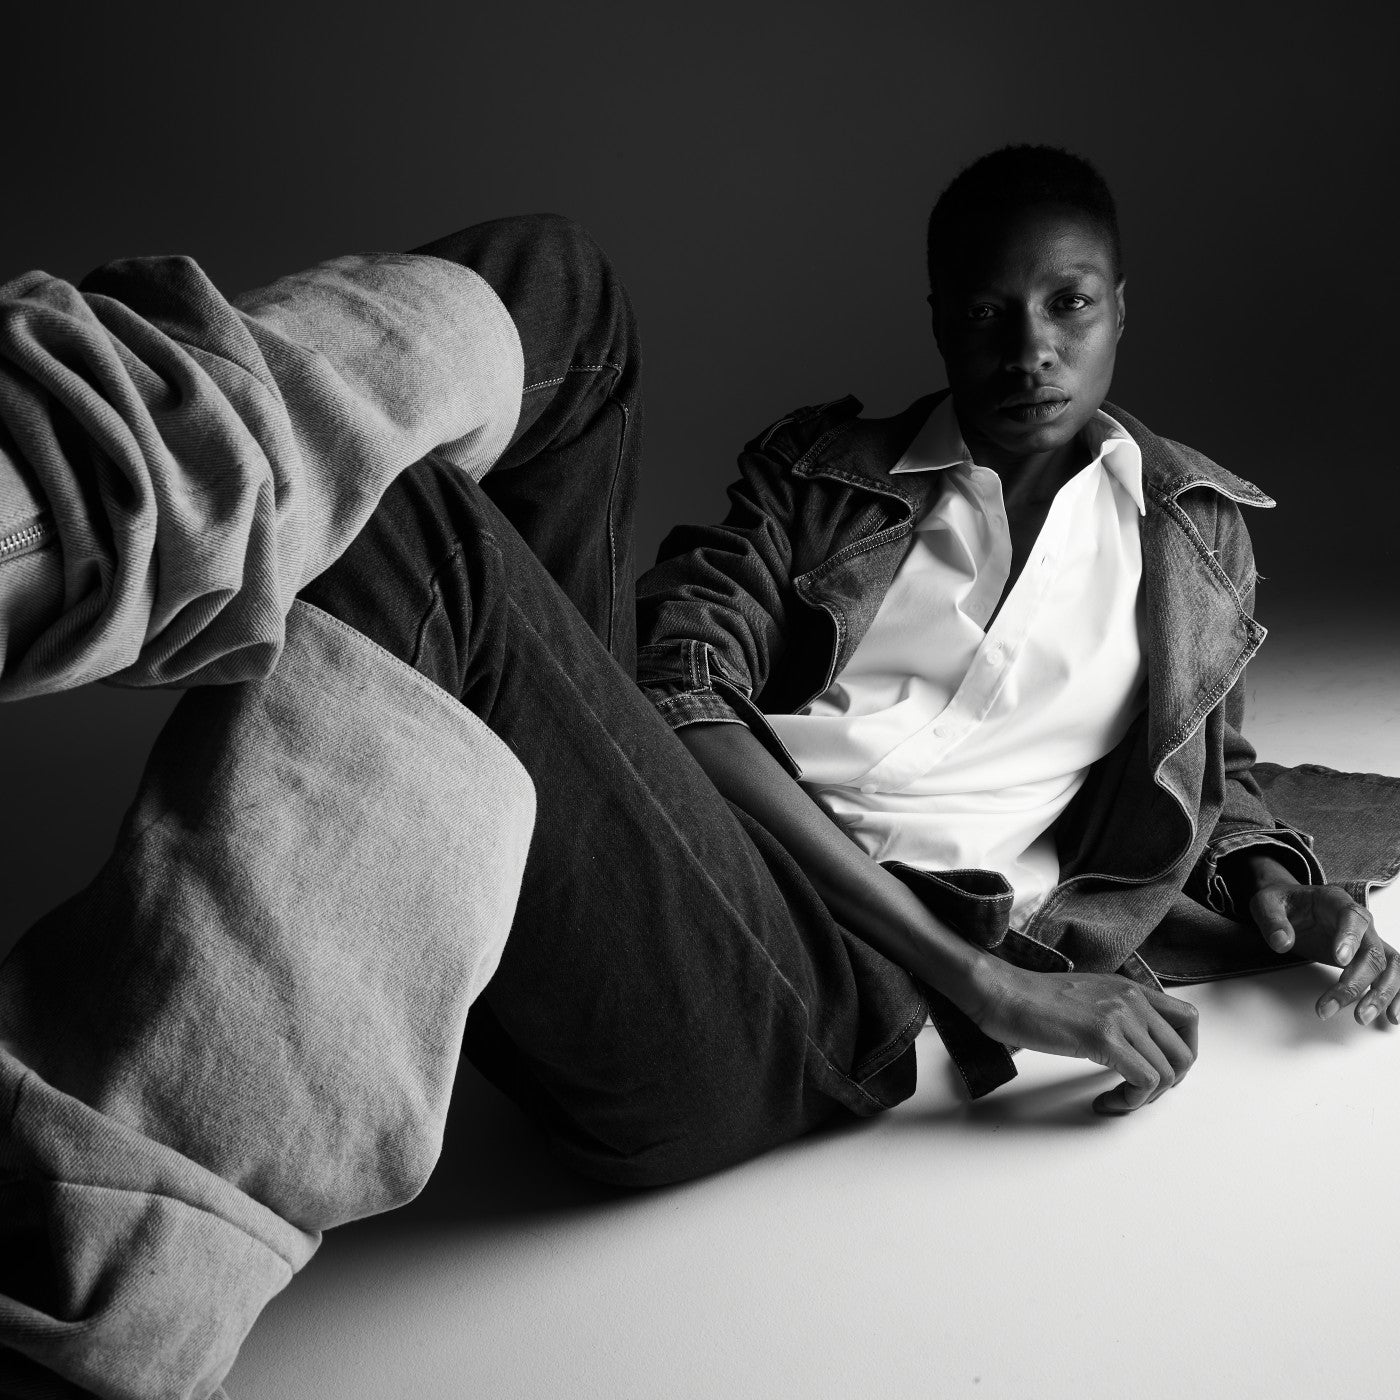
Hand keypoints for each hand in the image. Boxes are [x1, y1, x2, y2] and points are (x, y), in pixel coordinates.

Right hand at [969, 959, 1197, 1114]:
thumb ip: (1112, 1014)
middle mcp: (1131, 998)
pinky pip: (1144, 1081)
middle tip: (1136, 1095)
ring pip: (1167, 1072)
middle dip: (1168, 1084)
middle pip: (1184, 1052)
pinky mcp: (1103, 1037)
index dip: (1182, 1054)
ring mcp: (1119, 1016)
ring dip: (1144, 1099)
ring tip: (1116, 1101)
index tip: (1159, 1073)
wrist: (999, 992)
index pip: (1188, 1020)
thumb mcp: (1084, 997)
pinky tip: (1105, 1102)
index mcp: (1128, 988)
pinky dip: (1130, 1101)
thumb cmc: (1028, 999)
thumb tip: (1128, 1045)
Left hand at [1249, 882, 1399, 1025]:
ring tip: (1362, 1016)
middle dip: (1356, 981)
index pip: (1352, 917)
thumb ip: (1272, 920)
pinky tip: (1391, 1016)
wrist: (1292, 904)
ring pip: (1388, 966)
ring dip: (1381, 993)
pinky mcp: (1366, 956)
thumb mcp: (1266, 903)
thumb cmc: (1283, 903)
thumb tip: (1281, 942)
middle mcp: (1359, 921)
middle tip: (1334, 1004)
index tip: (1340, 960)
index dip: (1350, 938)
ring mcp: (1367, 939)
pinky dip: (1396, 994)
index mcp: (1335, 901)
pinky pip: (1391, 974)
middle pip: (1371, 951)